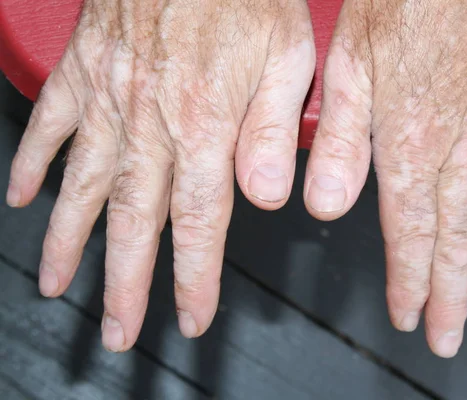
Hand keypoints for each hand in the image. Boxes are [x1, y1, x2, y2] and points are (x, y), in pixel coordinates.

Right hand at [7, 0, 314, 351]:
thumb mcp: (288, 56)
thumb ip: (275, 132)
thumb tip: (268, 198)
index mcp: (206, 124)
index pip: (200, 221)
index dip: (195, 277)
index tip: (192, 318)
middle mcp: (150, 121)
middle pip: (135, 220)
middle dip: (126, 283)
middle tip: (116, 332)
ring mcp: (109, 96)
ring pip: (83, 185)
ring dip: (68, 241)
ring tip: (56, 285)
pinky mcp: (83, 70)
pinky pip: (52, 125)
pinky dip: (32, 165)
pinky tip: (20, 199)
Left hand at [305, 0, 466, 356]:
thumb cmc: (400, 4)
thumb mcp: (346, 67)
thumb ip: (340, 144)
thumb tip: (326, 206)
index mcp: (410, 144)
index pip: (409, 234)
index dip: (409, 282)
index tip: (410, 316)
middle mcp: (461, 150)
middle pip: (455, 241)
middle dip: (450, 297)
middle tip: (450, 338)